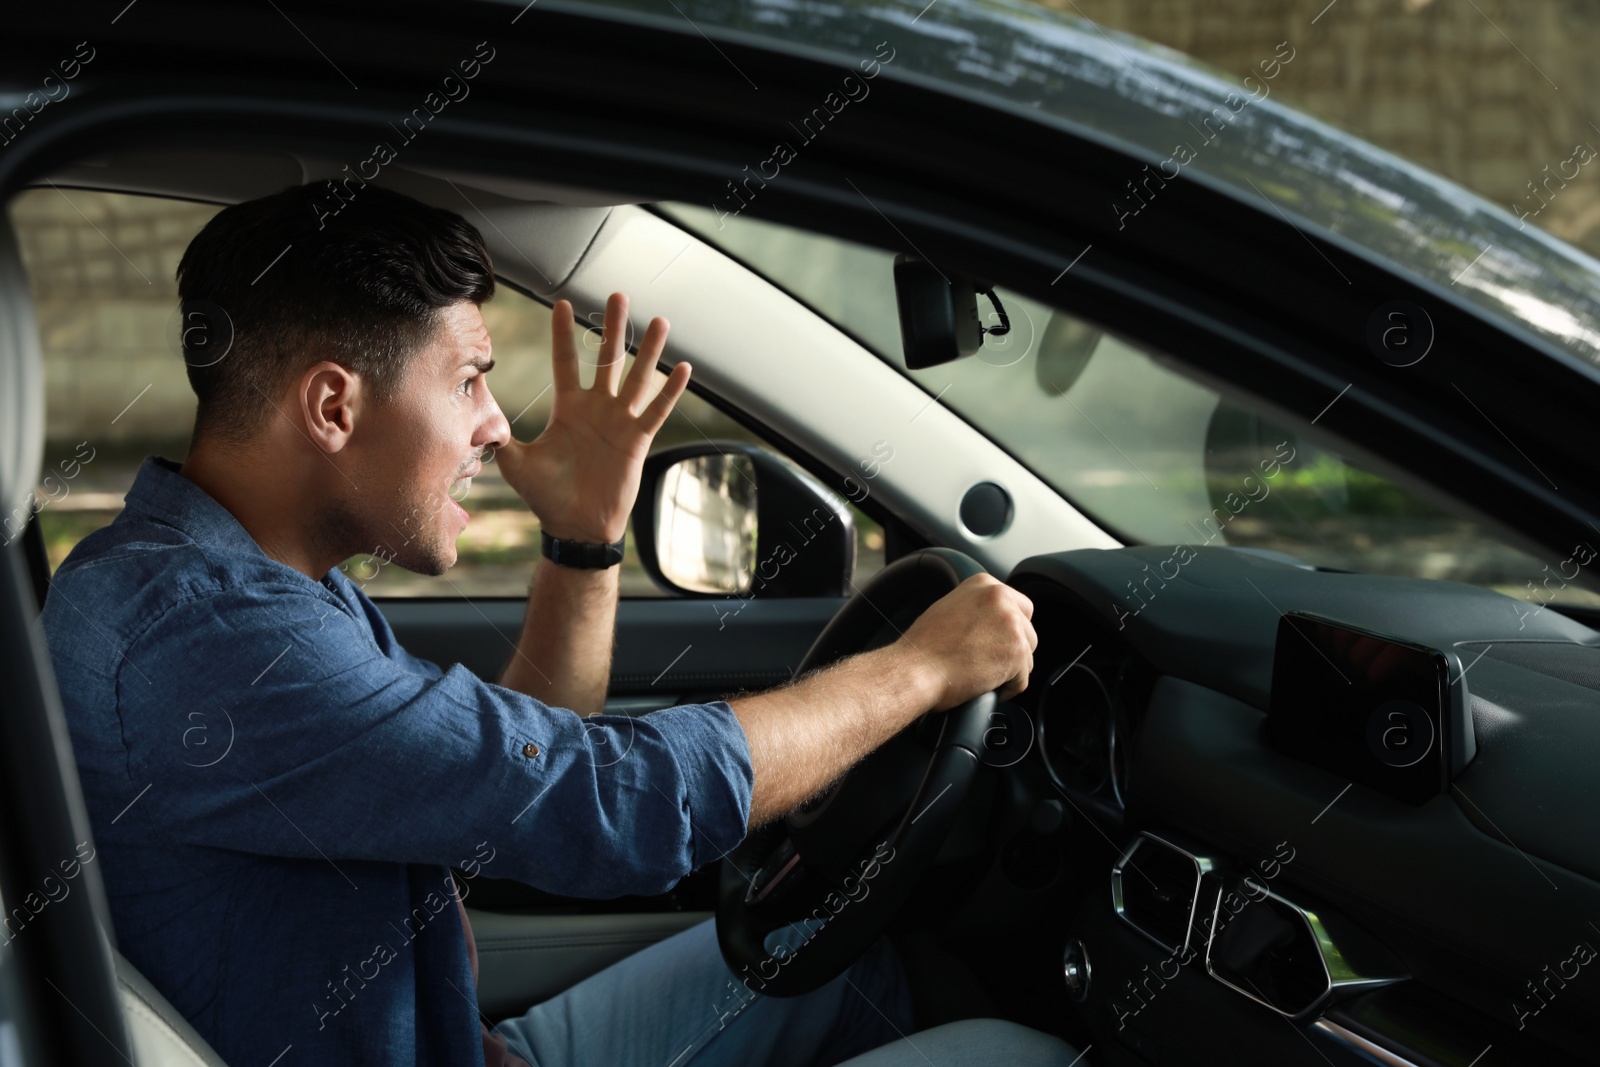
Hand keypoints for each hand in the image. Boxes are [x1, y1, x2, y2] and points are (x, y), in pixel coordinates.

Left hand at [494, 293, 690, 542]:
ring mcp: (620, 421)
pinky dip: (670, 391)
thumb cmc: (547, 498)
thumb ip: (501, 438)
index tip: (562, 303)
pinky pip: (656, 410)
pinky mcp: (638, 440)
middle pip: (606, 358)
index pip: (566, 361)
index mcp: (568, 408)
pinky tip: (683, 367)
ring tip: (658, 321)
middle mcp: (596, 408)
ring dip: (648, 350)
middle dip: (611, 327)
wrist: (576, 528)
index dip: (563, 334)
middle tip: (617, 295)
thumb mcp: (518, 465)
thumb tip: (477, 417)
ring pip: (637, 377)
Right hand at [899, 574, 1036, 709]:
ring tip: (980, 673)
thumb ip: (977, 608)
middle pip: (1027, 631)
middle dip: (1011, 650)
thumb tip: (992, 623)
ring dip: (1009, 670)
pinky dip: (1006, 689)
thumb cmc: (924, 647)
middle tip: (985, 660)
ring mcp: (1012, 625)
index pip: (1019, 607)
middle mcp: (1001, 598)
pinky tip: (983, 685)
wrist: (916, 669)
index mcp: (985, 584)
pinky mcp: (1017, 653)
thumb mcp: (950, 609)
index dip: (1008, 630)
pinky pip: (1022, 680)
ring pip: (1027, 656)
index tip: (995, 642)